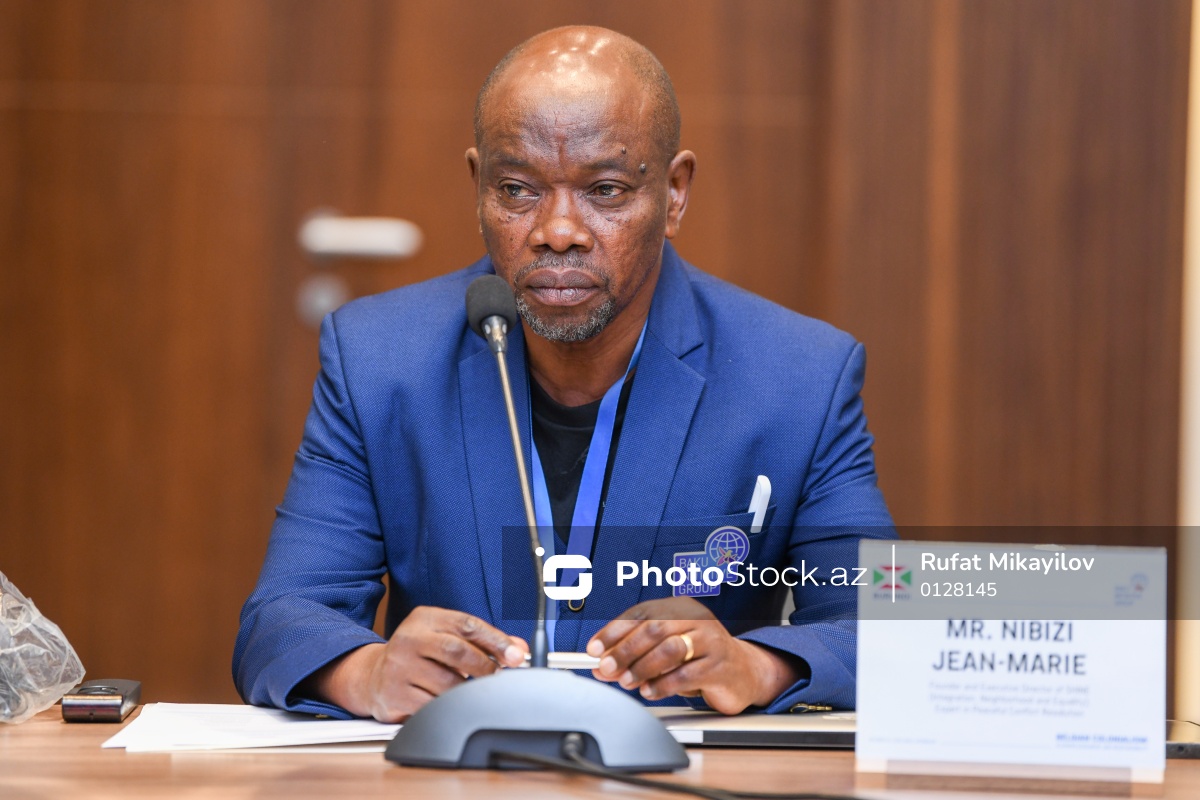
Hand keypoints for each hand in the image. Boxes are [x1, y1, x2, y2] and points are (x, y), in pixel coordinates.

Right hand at [306, 606, 527, 721]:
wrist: (373, 676)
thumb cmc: (418, 654)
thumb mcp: (445, 636)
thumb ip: (482, 641)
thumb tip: (518, 650)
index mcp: (425, 619)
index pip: (467, 625)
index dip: (496, 641)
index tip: (516, 656)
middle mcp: (409, 639)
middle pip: (457, 651)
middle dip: (485, 667)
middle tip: (496, 677)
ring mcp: (399, 667)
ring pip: (448, 684)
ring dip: (466, 691)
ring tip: (468, 690)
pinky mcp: (395, 695)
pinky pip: (433, 706)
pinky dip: (447, 707)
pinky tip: (445, 702)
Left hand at [586, 597, 802, 713]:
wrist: (743, 672)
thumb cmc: (700, 658)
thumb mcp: (666, 652)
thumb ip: (635, 656)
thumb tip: (602, 666)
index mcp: (679, 608)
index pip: (641, 613)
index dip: (614, 631)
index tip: (594, 648)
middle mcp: (696, 619)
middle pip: (654, 628)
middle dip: (625, 650)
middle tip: (607, 669)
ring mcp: (711, 640)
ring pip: (670, 648)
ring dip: (643, 667)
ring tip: (628, 682)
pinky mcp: (720, 665)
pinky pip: (687, 673)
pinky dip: (663, 684)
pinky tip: (650, 691)